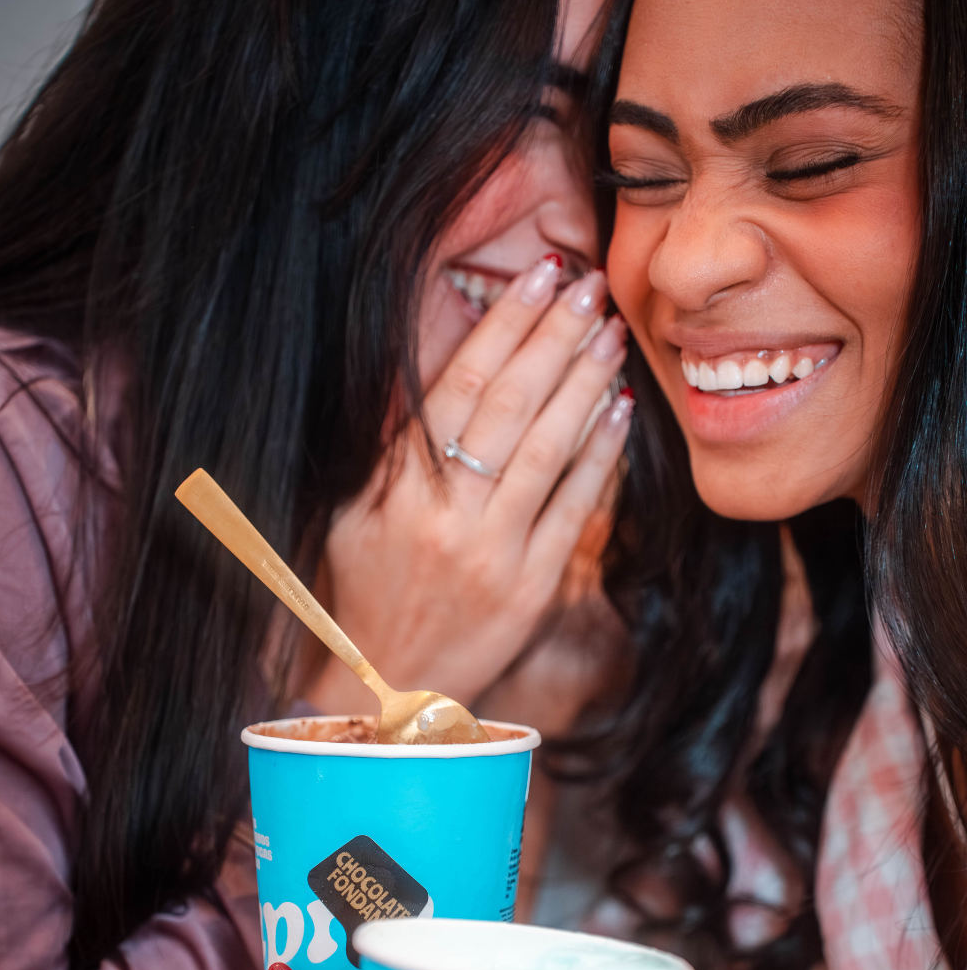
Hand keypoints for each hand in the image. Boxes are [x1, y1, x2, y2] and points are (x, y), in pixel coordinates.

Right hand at [307, 256, 631, 715]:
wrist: (387, 691)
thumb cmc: (363, 592)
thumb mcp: (349, 515)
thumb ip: (388, 444)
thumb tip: (429, 362)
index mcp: (395, 492)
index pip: (456, 388)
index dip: (501, 327)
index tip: (535, 278)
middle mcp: (444, 518)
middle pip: (508, 407)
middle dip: (553, 337)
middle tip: (588, 286)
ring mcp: (492, 555)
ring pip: (547, 450)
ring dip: (585, 384)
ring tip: (611, 333)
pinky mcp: (531, 589)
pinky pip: (573, 509)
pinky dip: (599, 456)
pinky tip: (620, 410)